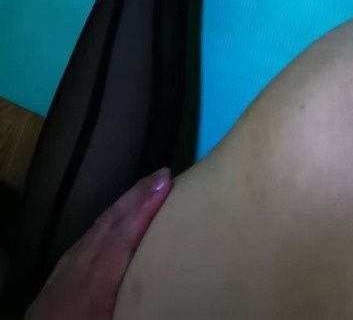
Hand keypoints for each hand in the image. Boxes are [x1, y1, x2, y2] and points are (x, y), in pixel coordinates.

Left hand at [25, 168, 171, 319]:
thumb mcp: (111, 319)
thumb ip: (133, 298)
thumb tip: (163, 286)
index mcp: (97, 279)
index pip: (124, 233)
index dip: (145, 206)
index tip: (165, 181)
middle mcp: (82, 264)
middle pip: (111, 221)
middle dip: (137, 195)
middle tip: (162, 173)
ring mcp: (68, 265)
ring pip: (98, 226)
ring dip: (123, 204)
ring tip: (145, 189)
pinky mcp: (60, 271)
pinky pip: (88, 236)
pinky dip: (106, 221)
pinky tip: (114, 219)